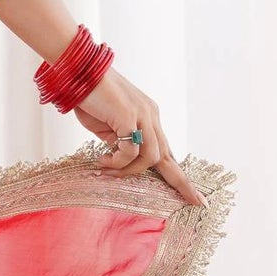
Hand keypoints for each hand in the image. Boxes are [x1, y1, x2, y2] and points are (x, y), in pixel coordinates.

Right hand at [73, 68, 204, 206]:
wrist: (78, 72)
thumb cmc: (88, 97)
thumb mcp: (106, 126)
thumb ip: (117, 141)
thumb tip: (121, 158)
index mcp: (148, 117)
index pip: (166, 150)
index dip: (177, 172)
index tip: (190, 192)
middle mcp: (151, 116)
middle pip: (169, 156)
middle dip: (182, 182)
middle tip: (198, 202)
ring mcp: (143, 115)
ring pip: (150, 157)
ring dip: (128, 170)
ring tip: (107, 170)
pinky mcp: (130, 116)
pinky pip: (130, 151)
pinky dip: (117, 161)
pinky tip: (102, 160)